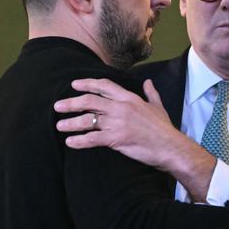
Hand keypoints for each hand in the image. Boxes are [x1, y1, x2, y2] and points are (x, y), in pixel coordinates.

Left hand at [54, 78, 216, 200]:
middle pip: (90, 101)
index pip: (104, 86)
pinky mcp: (116, 139)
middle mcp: (121, 108)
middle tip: (58, 106)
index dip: (87, 84)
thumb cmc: (164, 128)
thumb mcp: (158, 107)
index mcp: (130, 98)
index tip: (74, 85)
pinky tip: (70, 142)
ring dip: (70, 123)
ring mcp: (118, 123)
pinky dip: (79, 141)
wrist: (169, 146)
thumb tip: (148, 82)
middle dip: (71, 102)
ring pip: (88, 120)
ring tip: (60, 125)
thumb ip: (151, 93)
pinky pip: (92, 139)